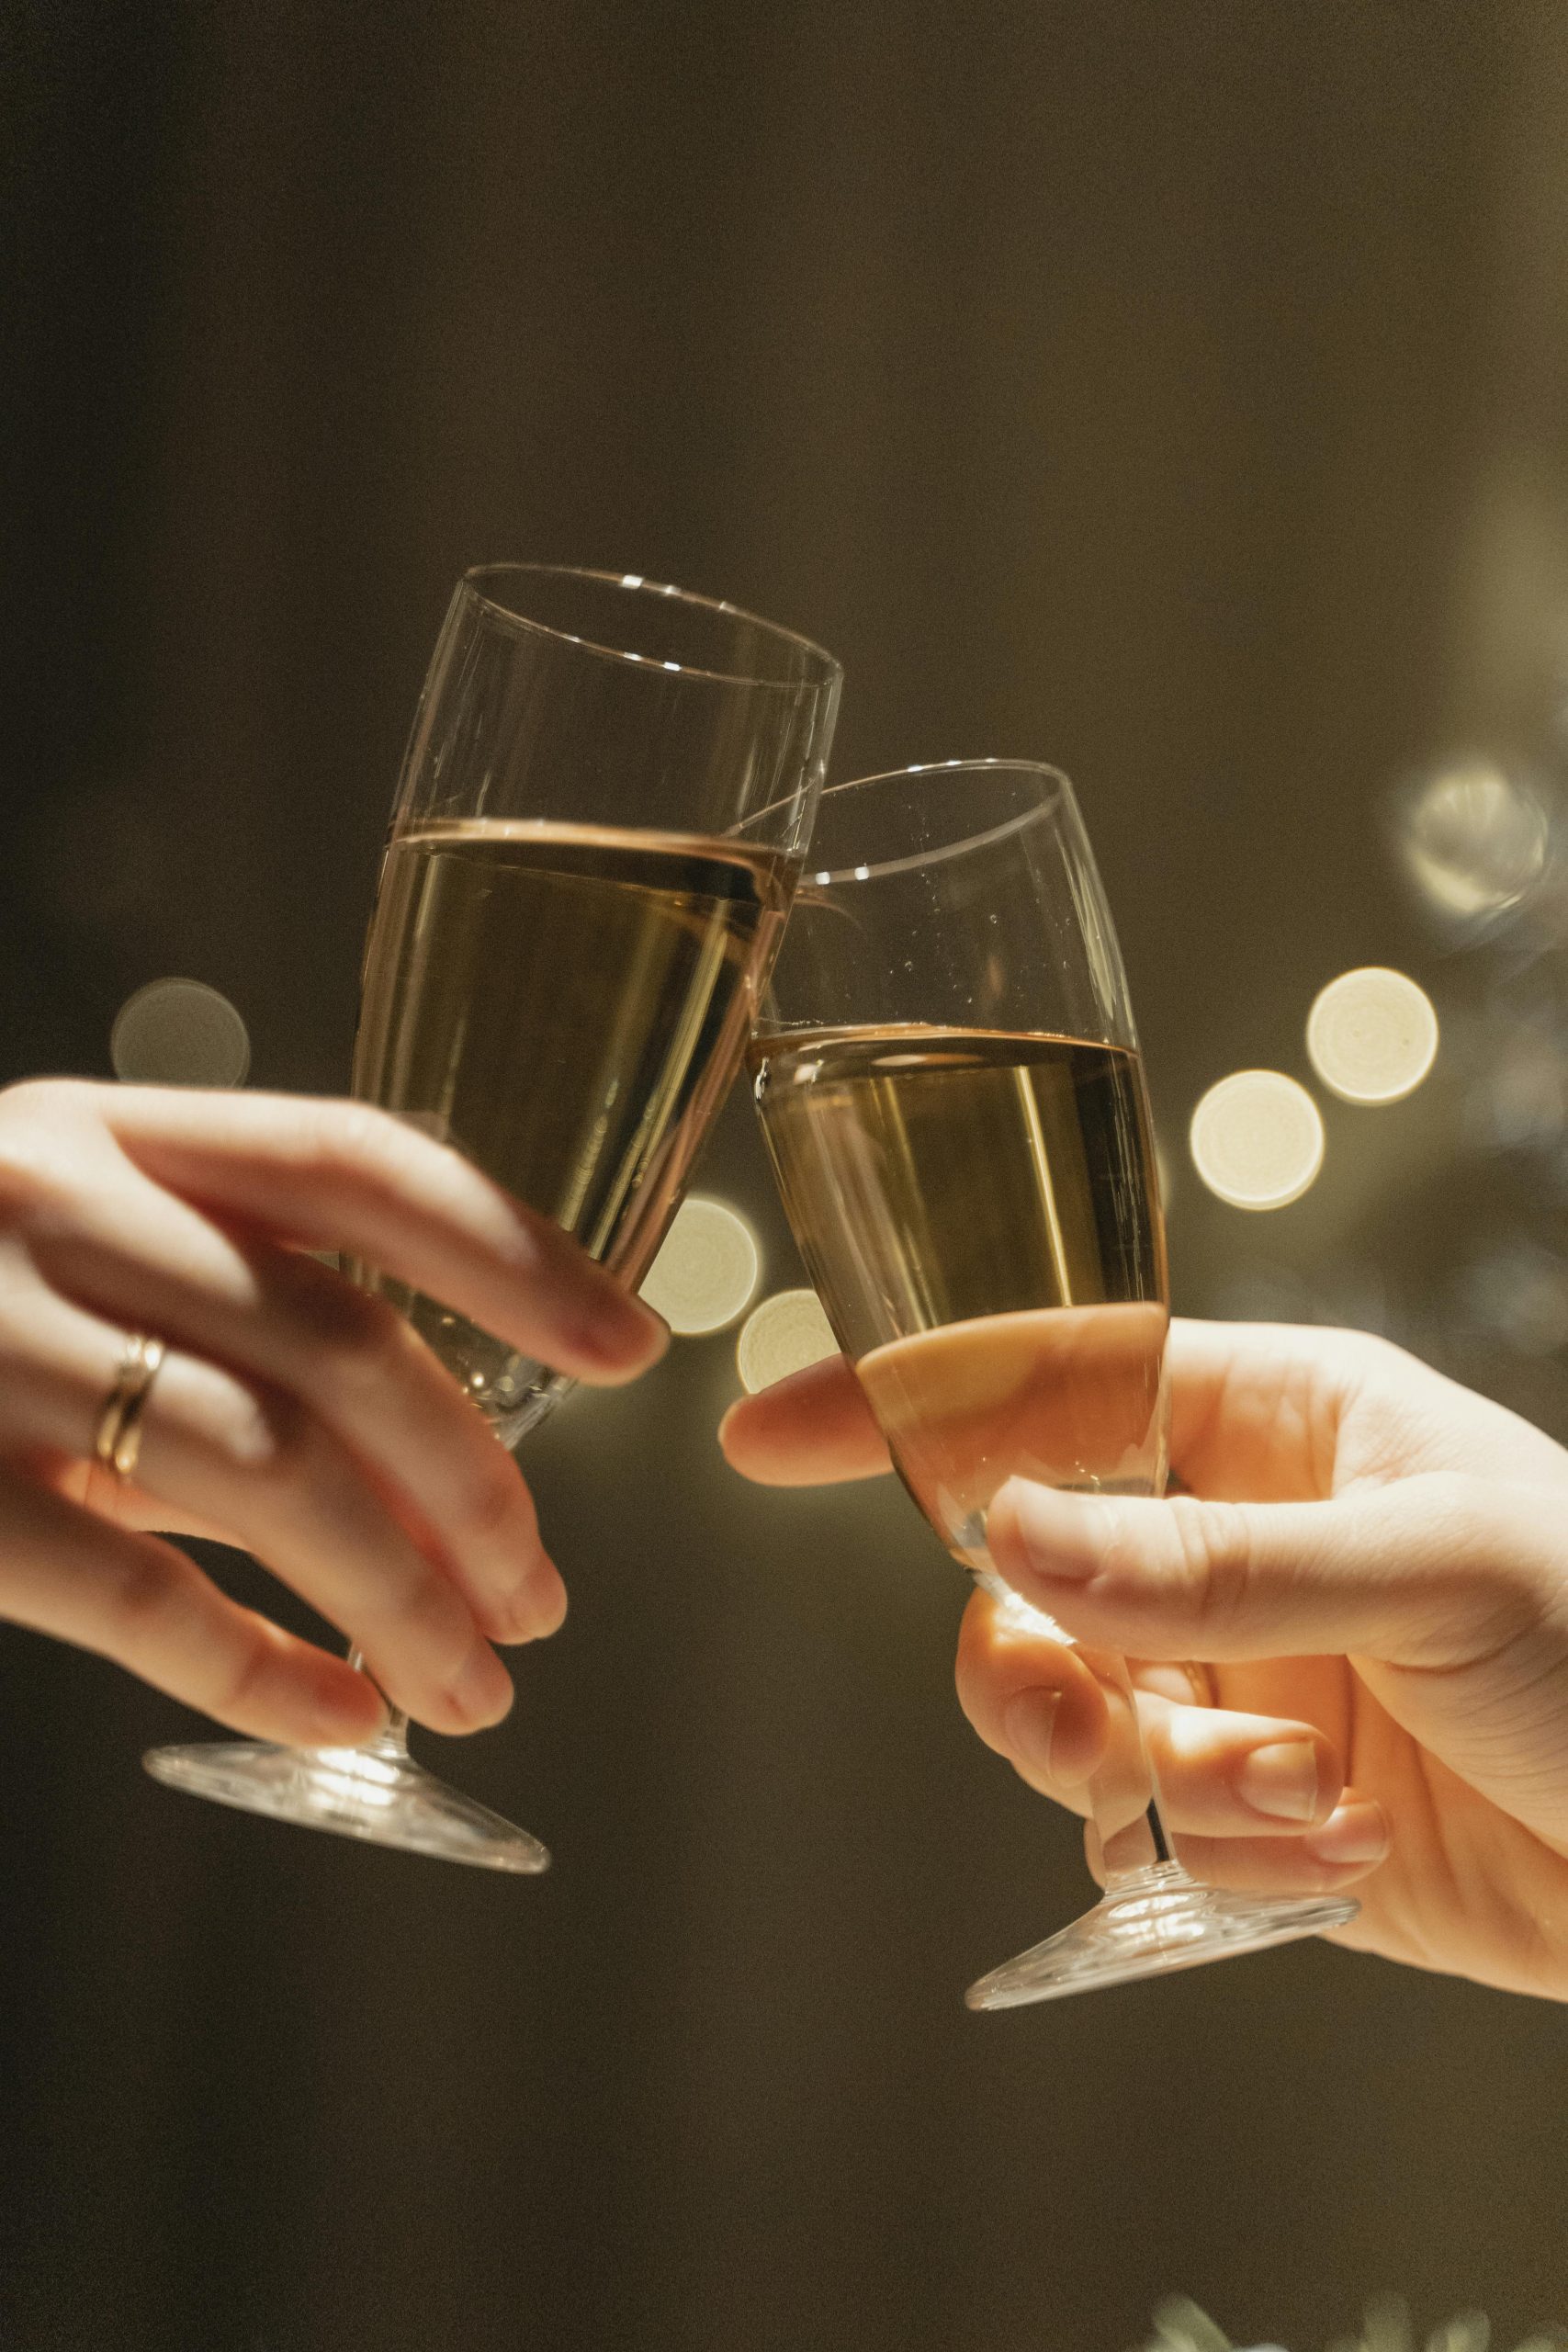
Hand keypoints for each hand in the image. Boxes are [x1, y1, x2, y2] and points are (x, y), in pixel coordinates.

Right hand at [0, 1078, 665, 1744]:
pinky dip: (256, 1669)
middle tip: (539, 1594)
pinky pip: (136, 1595)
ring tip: (473, 1682)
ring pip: (266, 1468)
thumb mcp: (69, 1261)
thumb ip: (231, 1331)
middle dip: (472, 1485)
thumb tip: (434, 1492)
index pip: (357, 1164)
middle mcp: (58, 1212)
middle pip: (338, 1341)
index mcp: (113, 1135)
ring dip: (401, 1596)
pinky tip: (339, 1714)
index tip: (632, 1345)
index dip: (513, 1253)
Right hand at [721, 1320, 1567, 1999]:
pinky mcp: (1265, 1807)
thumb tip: (1004, 1536)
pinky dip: (1218, 1854)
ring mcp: (1242, 1673)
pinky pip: (1150, 1828)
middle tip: (1089, 1727)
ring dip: (1144, 1772)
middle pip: (1020, 1580)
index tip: (766, 1434)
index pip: (1051, 1378)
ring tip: (1279, 1797)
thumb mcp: (1427, 1568)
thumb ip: (1210, 1562)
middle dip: (1031, 1665)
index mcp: (1277, 1419)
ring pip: (1065, 1715)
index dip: (906, 1399)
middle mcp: (1236, 1539)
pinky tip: (1340, 1854)